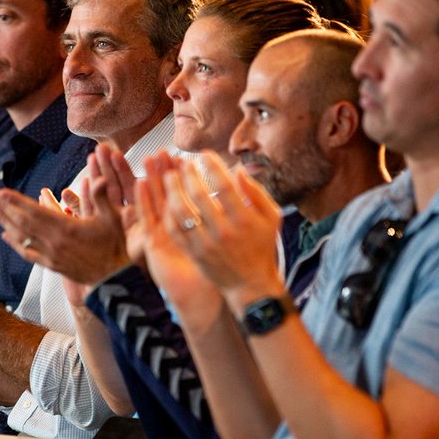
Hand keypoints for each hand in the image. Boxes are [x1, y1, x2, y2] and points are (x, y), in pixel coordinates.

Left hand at [0, 145, 132, 288]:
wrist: (115, 279)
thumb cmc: (116, 246)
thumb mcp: (113, 219)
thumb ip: (102, 197)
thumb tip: (98, 178)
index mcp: (66, 228)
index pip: (34, 211)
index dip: (15, 201)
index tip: (1, 191)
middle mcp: (54, 242)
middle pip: (23, 223)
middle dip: (5, 208)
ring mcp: (51, 255)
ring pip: (22, 238)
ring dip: (5, 223)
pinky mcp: (52, 266)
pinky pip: (28, 253)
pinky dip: (14, 244)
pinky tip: (6, 236)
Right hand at [131, 152, 224, 321]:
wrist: (225, 291)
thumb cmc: (228, 265)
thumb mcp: (230, 230)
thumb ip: (230, 205)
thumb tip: (235, 175)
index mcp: (191, 225)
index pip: (182, 193)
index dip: (179, 173)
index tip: (181, 154)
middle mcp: (176, 229)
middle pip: (164, 194)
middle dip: (162, 172)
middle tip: (160, 150)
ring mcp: (163, 237)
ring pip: (153, 203)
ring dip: (150, 180)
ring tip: (150, 159)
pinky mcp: (154, 247)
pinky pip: (146, 220)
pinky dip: (142, 201)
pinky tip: (140, 183)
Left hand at [161, 151, 283, 307]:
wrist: (250, 284)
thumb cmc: (262, 246)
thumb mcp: (271, 217)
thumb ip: (256, 191)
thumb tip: (237, 169)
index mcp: (244, 219)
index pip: (223, 185)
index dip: (211, 165)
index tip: (204, 154)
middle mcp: (223, 231)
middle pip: (199, 195)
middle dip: (188, 173)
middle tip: (183, 163)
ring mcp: (206, 244)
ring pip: (181, 212)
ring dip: (172, 190)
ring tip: (168, 176)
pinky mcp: (194, 253)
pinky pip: (175, 230)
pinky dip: (169, 213)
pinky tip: (168, 200)